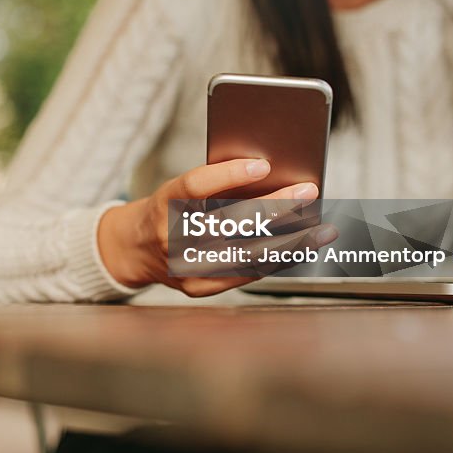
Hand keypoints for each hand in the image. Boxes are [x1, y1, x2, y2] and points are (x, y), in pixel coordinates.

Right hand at [96, 158, 337, 296]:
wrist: (131, 249)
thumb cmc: (169, 209)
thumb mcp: (180, 189)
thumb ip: (216, 184)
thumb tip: (274, 177)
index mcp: (164, 204)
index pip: (195, 186)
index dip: (228, 175)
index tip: (264, 165)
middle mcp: (171, 238)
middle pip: (228, 222)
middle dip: (275, 207)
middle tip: (309, 191)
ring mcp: (184, 267)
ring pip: (244, 254)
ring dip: (289, 241)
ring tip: (321, 228)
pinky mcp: (197, 287)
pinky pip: (244, 275)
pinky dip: (276, 260)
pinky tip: (301, 248)